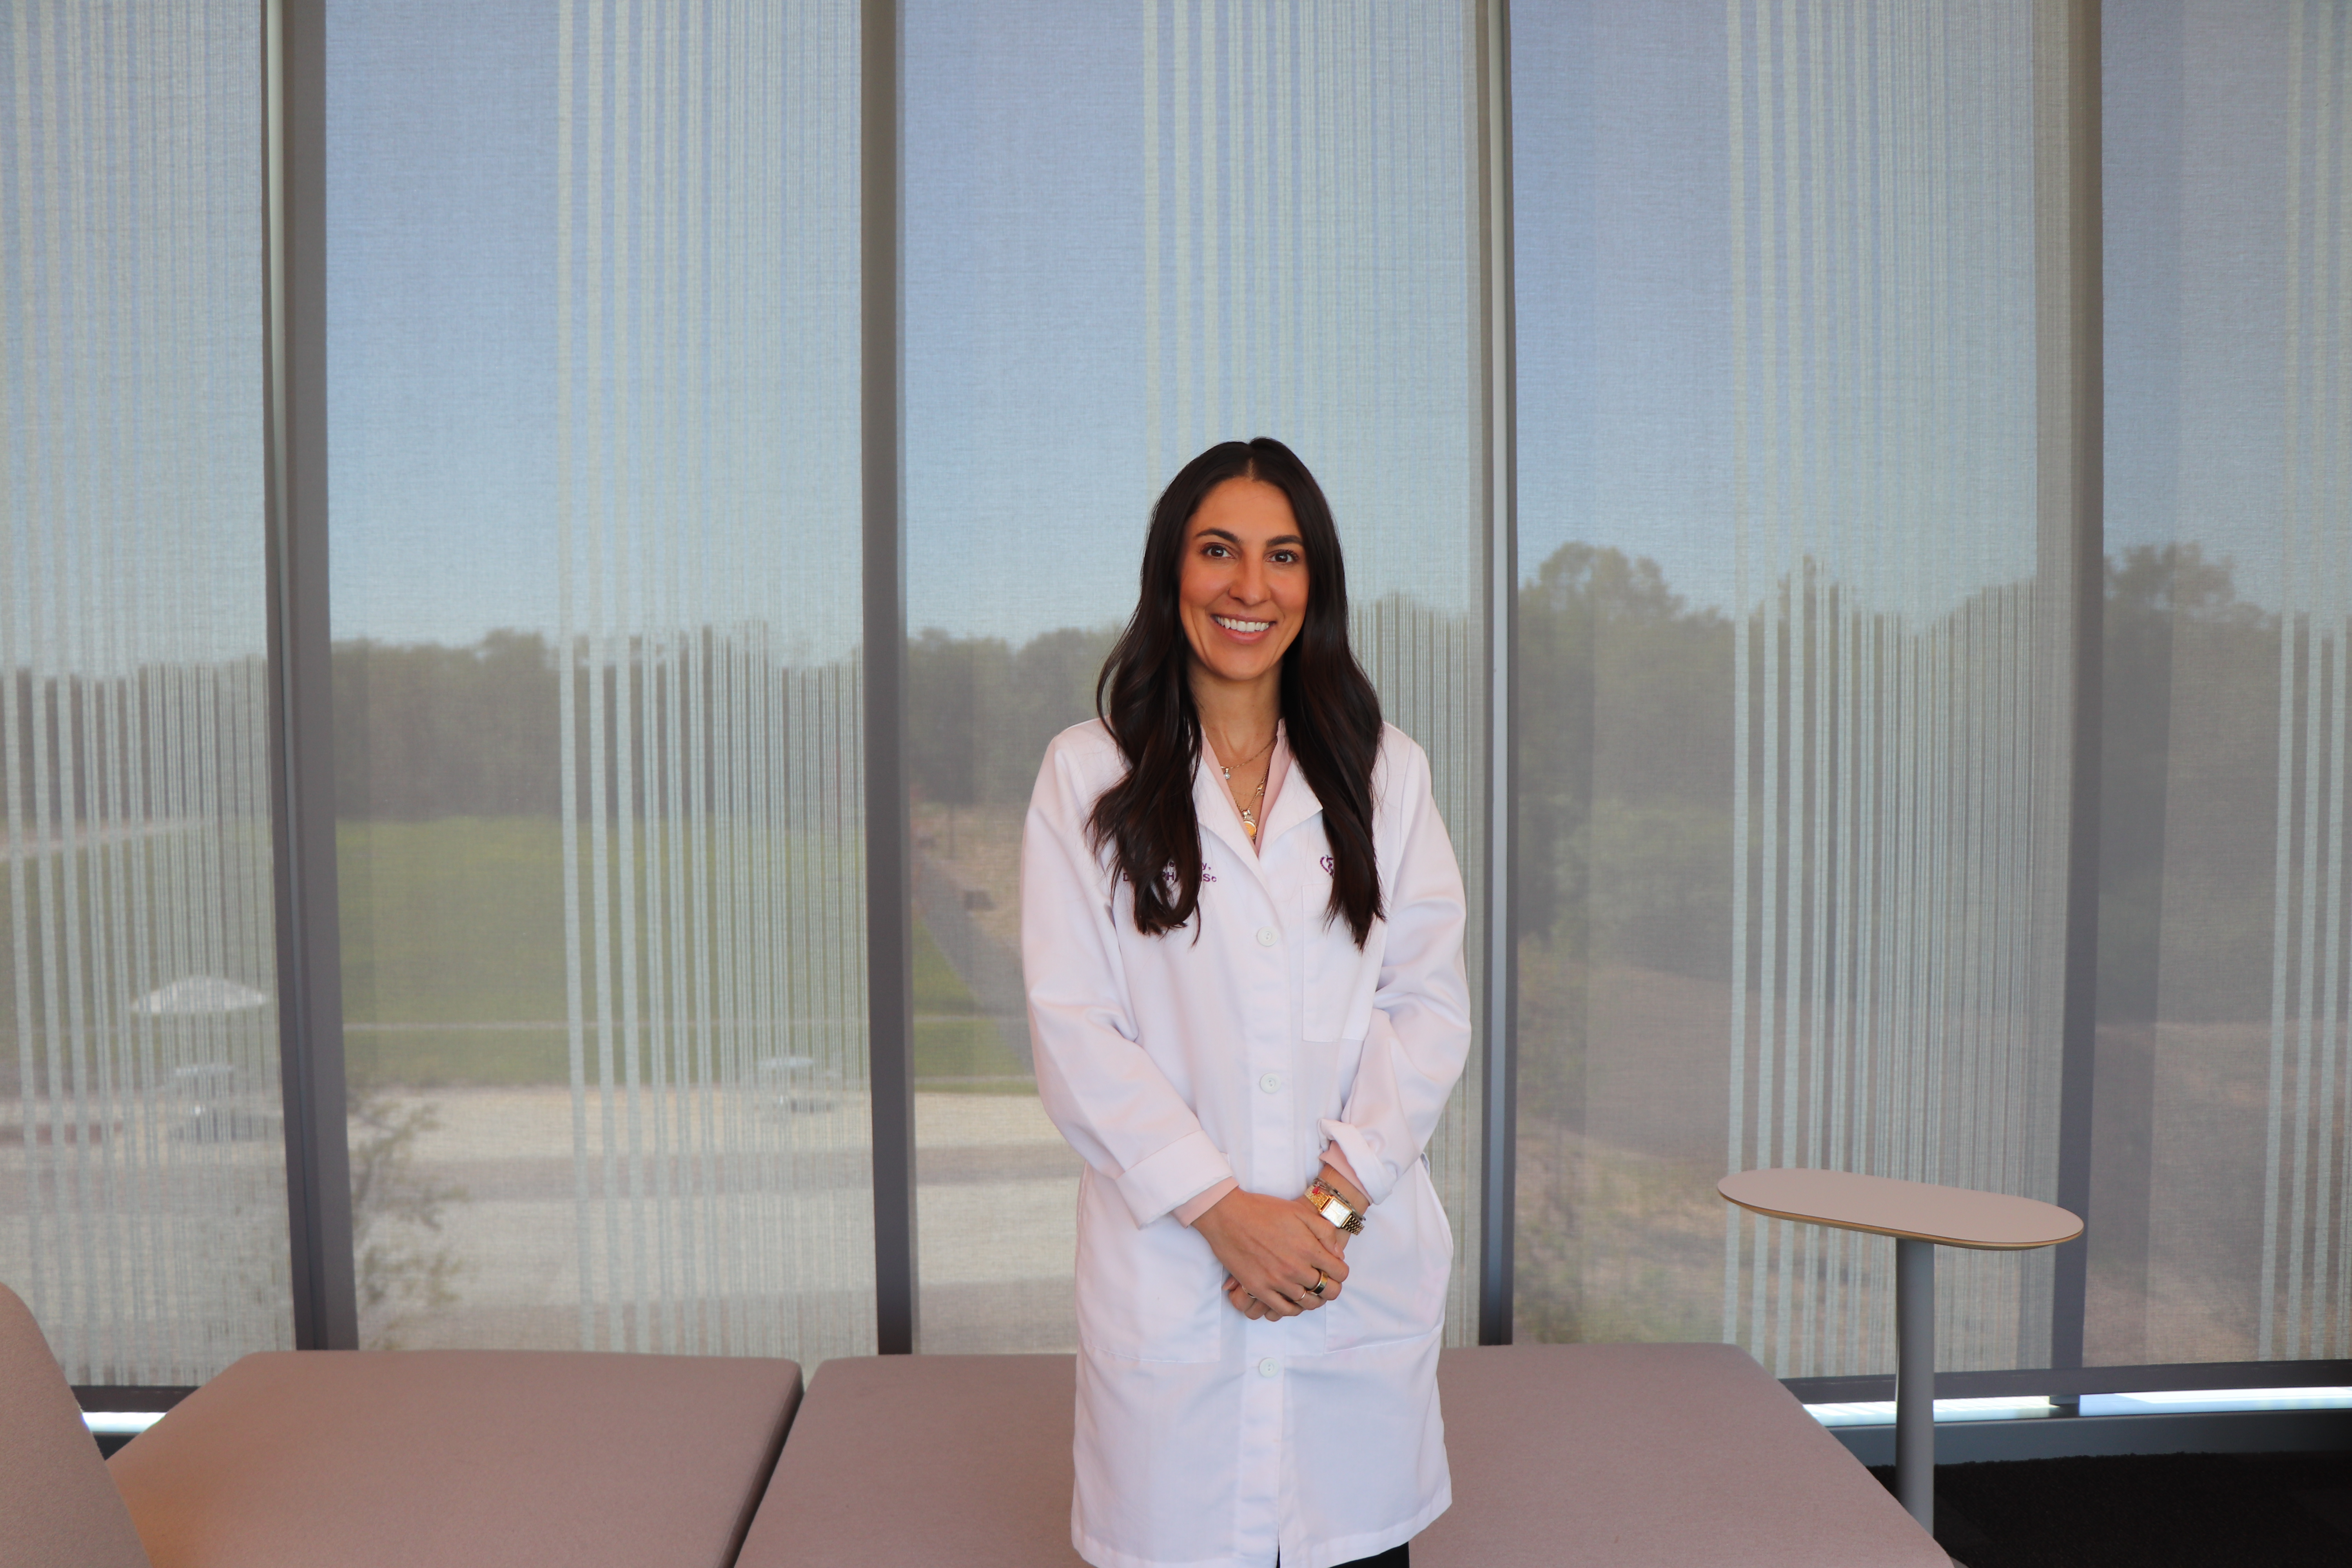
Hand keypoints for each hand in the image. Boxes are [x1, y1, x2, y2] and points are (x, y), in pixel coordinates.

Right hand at [1194, 1189, 1348, 1318]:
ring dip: (1313, 1299)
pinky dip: (1293, 1309)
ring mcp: (1277, 1281)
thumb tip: (1338, 1254)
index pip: (1340, 1273)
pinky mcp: (1259, 1288)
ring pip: (1307, 1303)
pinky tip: (1293, 1300)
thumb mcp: (1300, 1212)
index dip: (1340, 1272)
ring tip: (1310, 1291)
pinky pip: (1283, 1310)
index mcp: (1308, 1249)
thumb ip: (1324, 1232)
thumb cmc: (1264, 1210)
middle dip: (1330, 1287)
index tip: (1334, 1269)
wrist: (1228, 1215)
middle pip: (1327, 1291)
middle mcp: (1295, 1268)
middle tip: (1324, 1282)